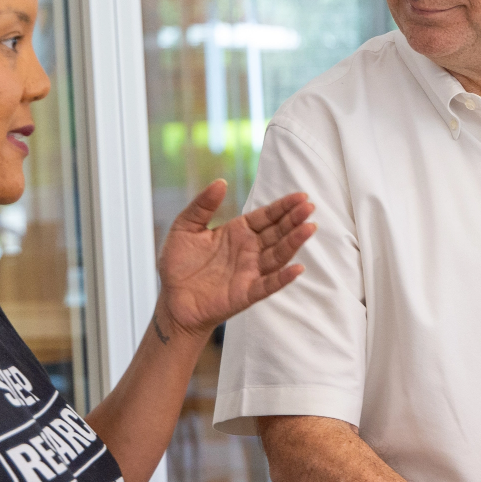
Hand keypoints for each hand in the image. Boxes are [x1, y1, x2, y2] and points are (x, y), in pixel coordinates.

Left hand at [154, 180, 315, 342]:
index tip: (301, 196)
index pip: (266, 216)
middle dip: (294, 219)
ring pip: (278, 255)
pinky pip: (268, 285)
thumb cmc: (178, 264)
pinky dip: (283, 278)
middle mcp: (249, 250)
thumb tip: (221, 182)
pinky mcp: (247, 293)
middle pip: (278, 233)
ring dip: (294, 243)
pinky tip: (297, 269)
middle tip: (309, 207)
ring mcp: (250, 271)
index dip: (283, 206)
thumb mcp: (184, 227)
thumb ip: (202, 205)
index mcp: (238, 232)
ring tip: (309, 228)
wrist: (171, 299)